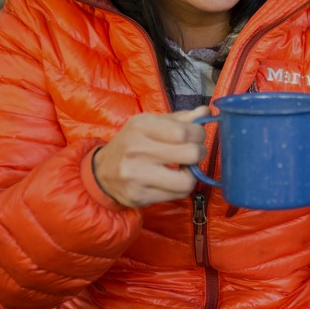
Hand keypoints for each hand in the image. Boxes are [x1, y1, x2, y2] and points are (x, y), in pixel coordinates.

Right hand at [93, 106, 208, 207]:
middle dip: (199, 153)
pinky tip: (172, 180)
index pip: (184, 132)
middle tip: (193, 153)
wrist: (102, 171)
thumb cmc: (133, 143)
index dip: (199, 135)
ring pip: (186, 181)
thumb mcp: (152, 124)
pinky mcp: (139, 196)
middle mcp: (136, 150)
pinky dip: (180, 188)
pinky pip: (176, 195)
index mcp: (141, 126)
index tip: (196, 137)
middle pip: (190, 154)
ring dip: (192, 175)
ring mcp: (136, 175)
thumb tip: (207, 112)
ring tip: (184, 169)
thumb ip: (181, 119)